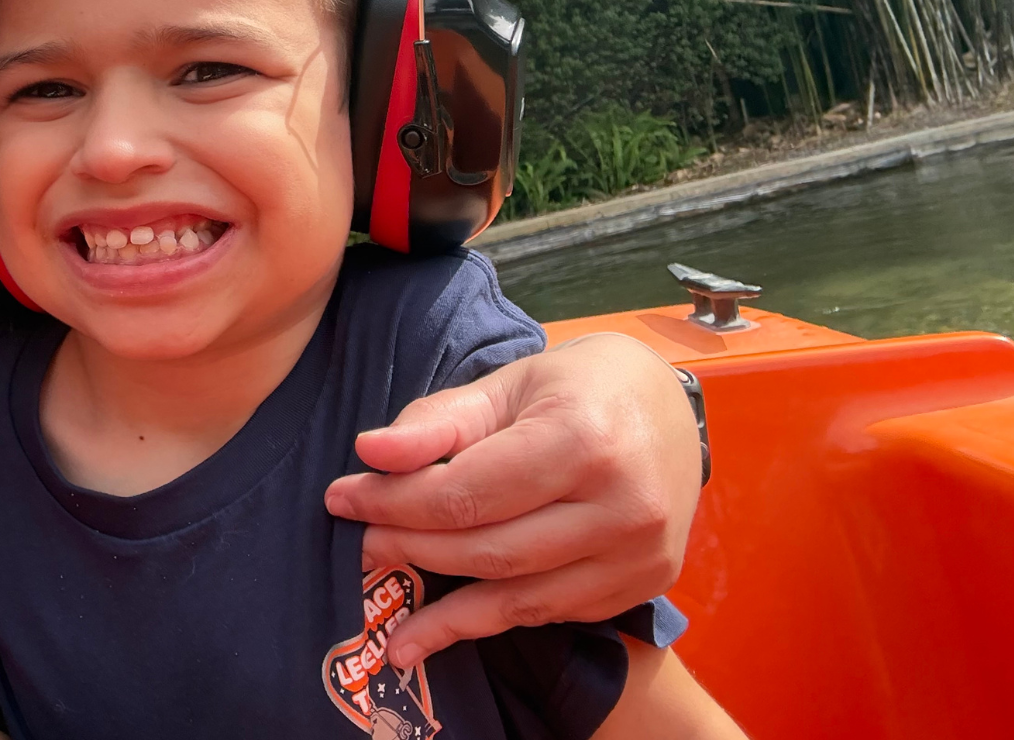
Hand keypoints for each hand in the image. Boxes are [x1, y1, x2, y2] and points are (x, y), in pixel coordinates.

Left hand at [323, 332, 700, 666]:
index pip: (466, 493)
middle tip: (361, 540)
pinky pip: (549, 612)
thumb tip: (370, 453)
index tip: (343, 498)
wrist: (670, 407)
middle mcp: (620, 505)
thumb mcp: (508, 384)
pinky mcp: (641, 585)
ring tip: (391, 617)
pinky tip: (443, 628)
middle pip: (488, 549)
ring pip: (517, 596)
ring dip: (444, 610)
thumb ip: (440, 421)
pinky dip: (492, 620)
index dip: (394, 502)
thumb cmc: (580, 386)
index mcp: (583, 439)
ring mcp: (637, 554)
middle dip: (411, 547)